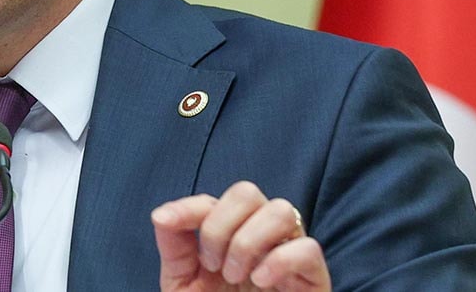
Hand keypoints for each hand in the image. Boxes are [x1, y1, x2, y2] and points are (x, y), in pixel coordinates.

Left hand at [151, 181, 329, 290]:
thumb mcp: (183, 284)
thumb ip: (174, 247)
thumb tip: (161, 214)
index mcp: (230, 236)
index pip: (214, 200)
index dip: (188, 207)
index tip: (167, 223)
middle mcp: (262, 239)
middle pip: (248, 192)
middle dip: (222, 225)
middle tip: (214, 266)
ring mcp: (289, 256)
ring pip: (282, 210)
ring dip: (249, 241)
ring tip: (236, 276)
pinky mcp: (314, 279)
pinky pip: (309, 248)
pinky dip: (280, 260)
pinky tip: (261, 281)